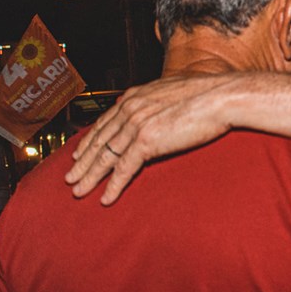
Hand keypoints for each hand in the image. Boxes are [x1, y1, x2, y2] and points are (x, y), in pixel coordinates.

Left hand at [66, 74, 234, 204]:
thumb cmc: (207, 95)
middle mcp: (130, 109)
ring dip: (90, 177)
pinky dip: (113, 185)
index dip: (90, 141)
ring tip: (78, 191)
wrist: (221, 97)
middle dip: (82, 162)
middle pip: (99, 141)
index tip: (79, 154)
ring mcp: (136, 125)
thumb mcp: (173, 93)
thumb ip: (157, 103)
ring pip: (106, 157)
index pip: (105, 123)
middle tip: (70, 178)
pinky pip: (125, 168)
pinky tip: (105, 198)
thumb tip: (157, 111)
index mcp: (135, 97)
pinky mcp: (147, 141)